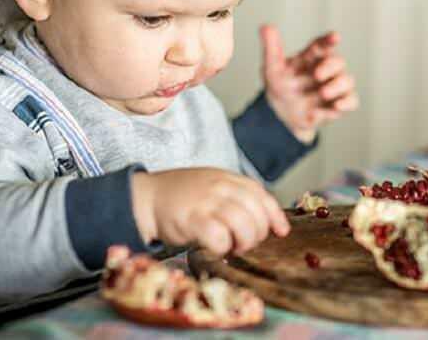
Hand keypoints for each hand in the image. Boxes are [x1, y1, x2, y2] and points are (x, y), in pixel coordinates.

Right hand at [131, 168, 289, 255]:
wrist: (147, 198)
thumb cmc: (182, 197)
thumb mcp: (213, 187)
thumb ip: (236, 198)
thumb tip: (265, 221)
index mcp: (227, 178)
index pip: (261, 194)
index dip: (275, 215)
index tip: (281, 231)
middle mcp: (220, 187)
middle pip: (256, 212)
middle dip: (257, 233)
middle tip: (245, 242)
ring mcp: (206, 202)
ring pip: (243, 224)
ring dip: (243, 242)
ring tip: (232, 247)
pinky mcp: (191, 219)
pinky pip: (218, 236)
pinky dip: (223, 247)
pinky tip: (216, 248)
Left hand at [260, 25, 358, 142]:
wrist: (280, 113)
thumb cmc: (280, 85)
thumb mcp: (272, 68)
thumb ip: (271, 48)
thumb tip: (265, 26)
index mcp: (311, 58)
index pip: (323, 45)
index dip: (329, 40)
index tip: (335, 37)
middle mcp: (326, 70)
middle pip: (338, 62)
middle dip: (331, 66)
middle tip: (317, 74)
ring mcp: (333, 87)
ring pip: (347, 81)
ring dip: (338, 85)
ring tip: (324, 92)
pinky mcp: (337, 105)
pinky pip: (352, 101)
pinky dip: (347, 102)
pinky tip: (337, 105)